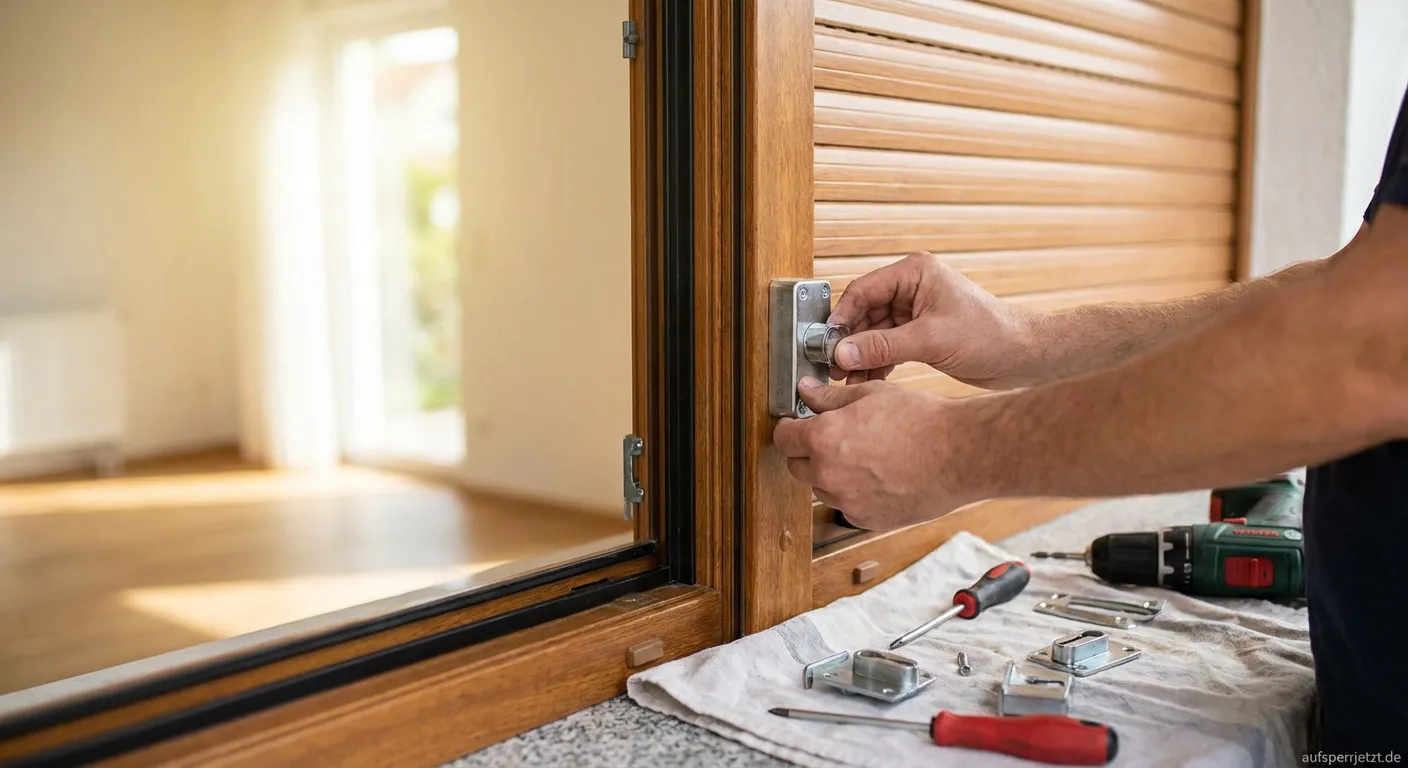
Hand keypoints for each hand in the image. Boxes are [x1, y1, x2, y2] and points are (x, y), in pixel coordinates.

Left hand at [772, 377, 978, 530]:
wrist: (959, 455)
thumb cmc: (922, 421)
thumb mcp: (871, 395)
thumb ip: (830, 398)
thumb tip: (807, 392)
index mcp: (823, 440)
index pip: (783, 438)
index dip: (789, 429)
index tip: (796, 426)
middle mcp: (829, 475)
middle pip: (797, 467)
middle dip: (808, 452)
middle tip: (833, 437)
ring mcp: (847, 501)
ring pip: (823, 488)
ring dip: (832, 474)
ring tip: (866, 455)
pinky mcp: (867, 519)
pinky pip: (848, 505)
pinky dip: (855, 493)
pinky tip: (880, 475)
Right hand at [827, 252, 1035, 388]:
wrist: (1025, 357)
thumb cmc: (992, 334)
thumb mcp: (931, 340)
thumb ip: (883, 346)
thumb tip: (843, 352)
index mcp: (915, 272)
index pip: (863, 290)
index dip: (842, 317)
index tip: (827, 343)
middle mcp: (912, 288)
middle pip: (864, 313)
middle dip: (850, 341)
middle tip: (835, 366)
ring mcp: (915, 312)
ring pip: (873, 333)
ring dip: (861, 356)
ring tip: (849, 379)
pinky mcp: (920, 335)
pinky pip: (887, 347)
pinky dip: (876, 363)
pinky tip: (867, 381)